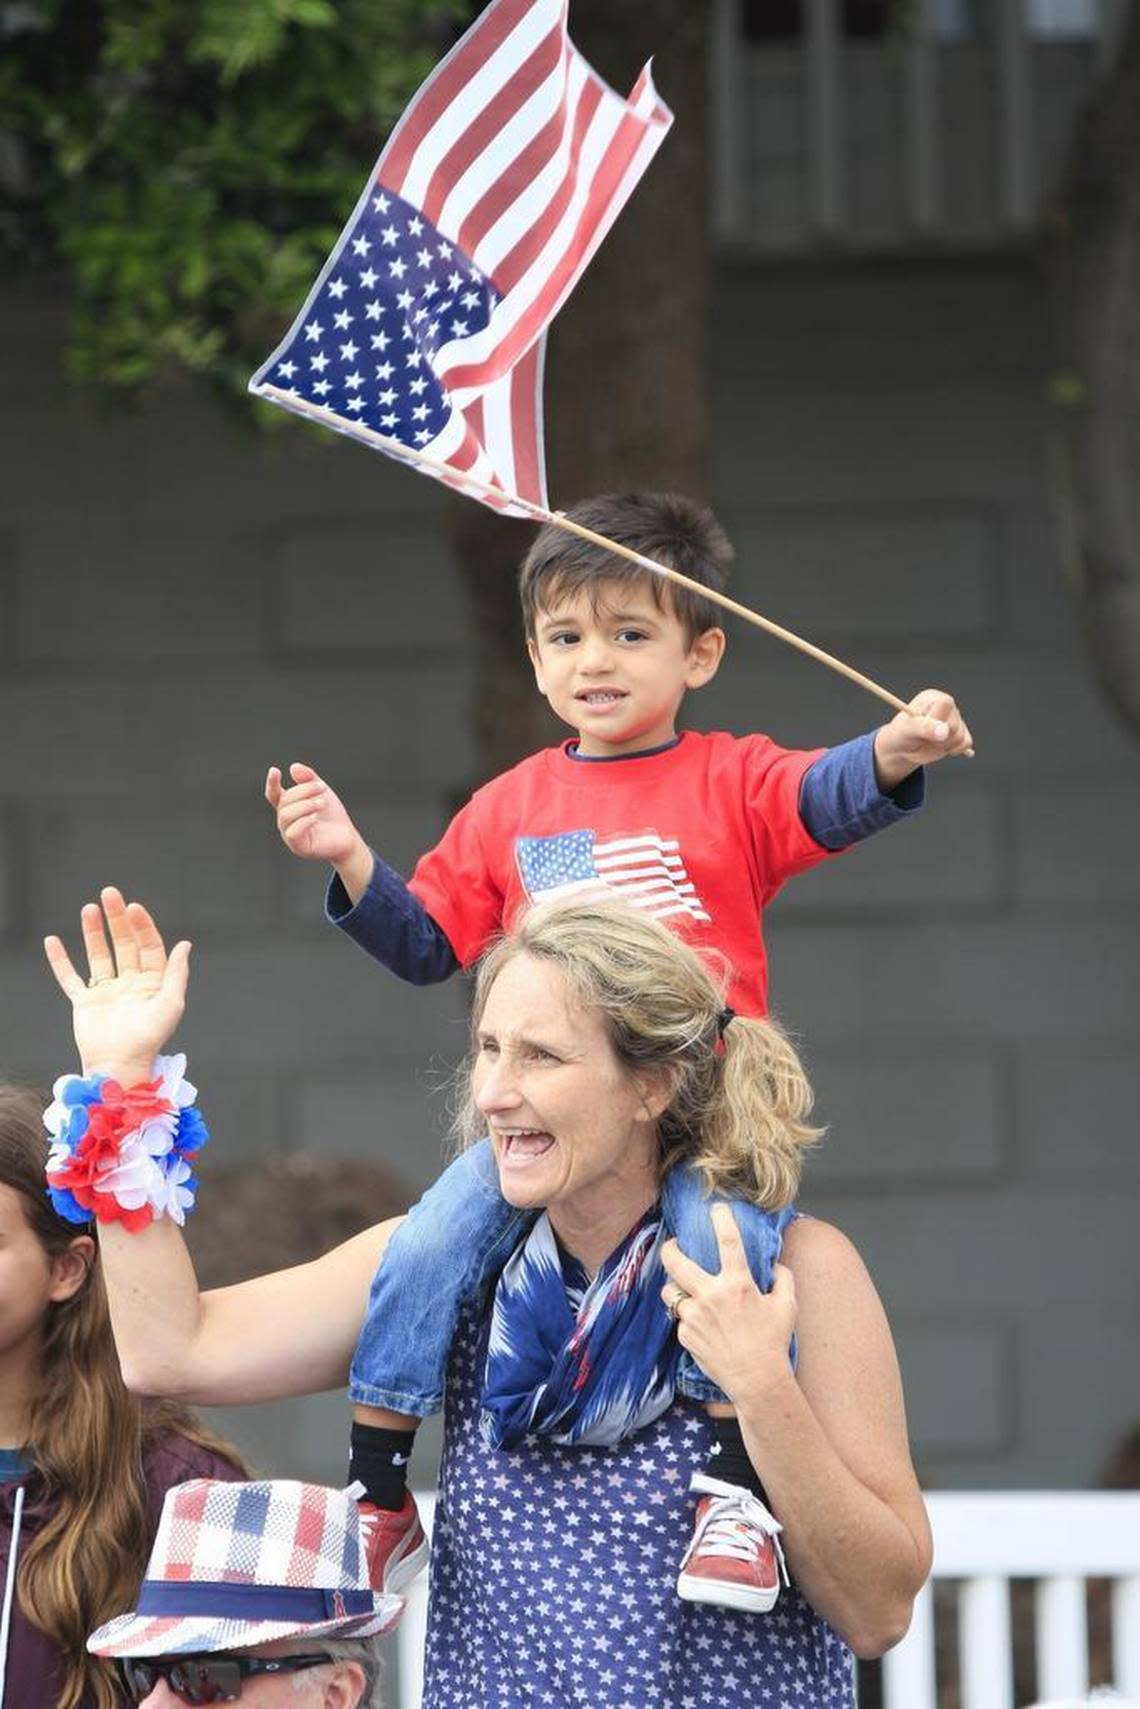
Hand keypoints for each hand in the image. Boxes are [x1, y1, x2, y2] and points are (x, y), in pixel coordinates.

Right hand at [44, 887, 189, 1079]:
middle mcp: (130, 983)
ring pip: (99, 955)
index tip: (134, 907)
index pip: (148, 946)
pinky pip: (70, 978)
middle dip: (117, 919)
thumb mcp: (170, 1004)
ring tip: (88, 909)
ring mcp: (106, 991)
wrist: (120, 1066)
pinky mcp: (85, 1002)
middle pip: (123, 944)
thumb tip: (185, 944)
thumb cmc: (149, 1039)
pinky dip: (60, 960)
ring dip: (93, 932)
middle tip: (110, 894)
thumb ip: (176, 973)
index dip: (142, 925)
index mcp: (152, 983)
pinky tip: (54, 940)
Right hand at [265, 761, 366, 868]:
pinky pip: (292, 832)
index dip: (272, 783)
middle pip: (284, 801)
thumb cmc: (332, 815)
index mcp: (288, 807)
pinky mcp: (298, 847)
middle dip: (304, 790)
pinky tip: (316, 816)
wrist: (347, 837)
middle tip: (322, 787)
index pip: (274, 795)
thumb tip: (293, 767)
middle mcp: (285, 821)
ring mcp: (289, 835)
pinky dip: (304, 820)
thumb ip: (308, 778)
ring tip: (322, 802)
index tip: (275, 770)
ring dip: (306, 804)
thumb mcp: (321, 791)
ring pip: (286, 815)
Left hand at [661, 1205, 796, 1407]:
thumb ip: (783, 1279)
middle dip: (669, 1249)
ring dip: (677, 1290)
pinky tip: (704, 1329)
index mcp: (737, 1284)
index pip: (728, 1241)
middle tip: (672, 1246)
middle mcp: (711, 1295)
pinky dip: (689, 1321)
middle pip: (675, 1262)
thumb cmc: (774, 1342)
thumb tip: (775, 1265)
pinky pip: (681, 1320)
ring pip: (671, 1293)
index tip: (716, 1208)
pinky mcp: (685, 1336)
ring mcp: (695, 1316)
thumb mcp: (787, 1306)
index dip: (721, 1219)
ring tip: (686, 1293)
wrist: (756, 1380)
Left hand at [873, 688, 973, 788]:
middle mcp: (947, 706)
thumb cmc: (902, 735)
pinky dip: (951, 750)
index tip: (923, 731)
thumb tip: (944, 731)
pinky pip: (965, 744)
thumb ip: (925, 728)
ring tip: (927, 743)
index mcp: (932, 698)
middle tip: (921, 739)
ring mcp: (957, 719)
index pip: (945, 703)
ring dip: (942, 746)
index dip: (937, 719)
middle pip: (954, 725)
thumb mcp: (907, 730)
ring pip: (960, 737)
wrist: (903, 748)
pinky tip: (938, 746)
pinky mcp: (962, 732)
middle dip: (937, 738)